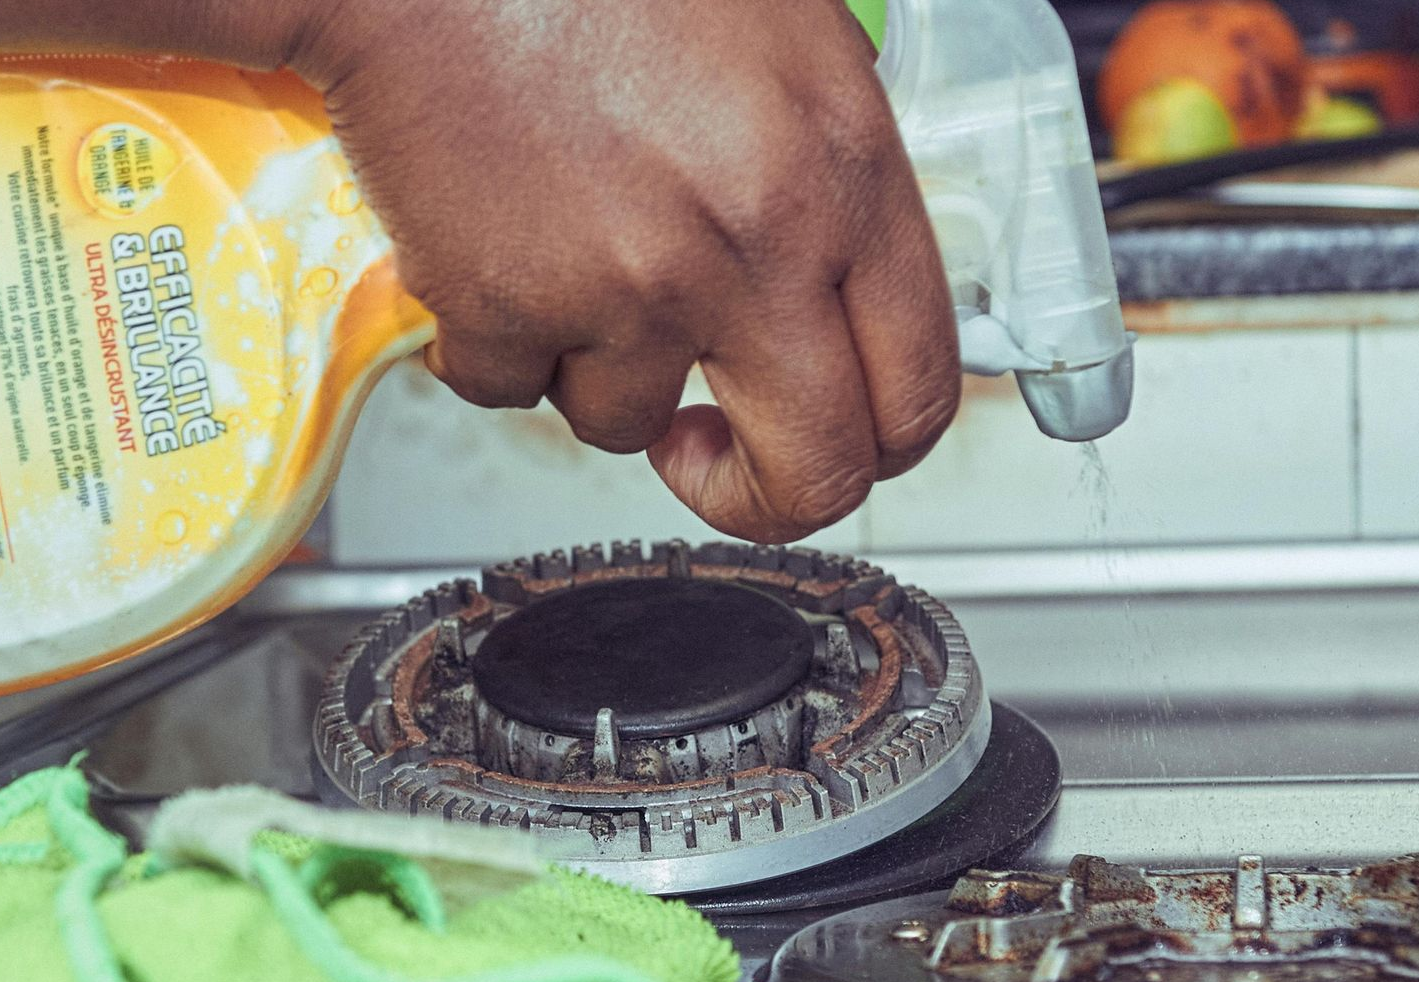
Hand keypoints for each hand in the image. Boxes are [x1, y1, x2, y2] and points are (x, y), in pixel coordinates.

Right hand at [290, 0, 959, 542]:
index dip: (882, 445)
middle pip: (812, 474)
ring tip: (573, 258)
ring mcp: (628, 288)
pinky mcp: (505, 306)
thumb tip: (848, 295)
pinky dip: (498, 343)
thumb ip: (834, 181)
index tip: (839, 444)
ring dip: (600, 371)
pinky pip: (509, 389)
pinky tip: (502, 247)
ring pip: (628, 425)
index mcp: (842, 174)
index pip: (920, 389)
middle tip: (715, 457)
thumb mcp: (790, 47)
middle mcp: (751, 246)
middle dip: (761, 495)